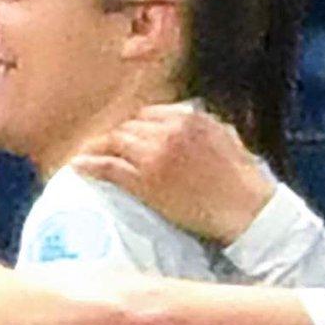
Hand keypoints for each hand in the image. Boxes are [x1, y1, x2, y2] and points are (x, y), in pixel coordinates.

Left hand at [72, 105, 275, 245]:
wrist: (247, 210)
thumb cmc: (243, 179)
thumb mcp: (226, 135)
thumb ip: (200, 123)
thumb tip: (184, 117)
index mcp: (188, 116)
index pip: (148, 114)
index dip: (134, 126)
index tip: (127, 137)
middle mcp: (168, 130)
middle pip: (128, 125)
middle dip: (115, 136)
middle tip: (102, 148)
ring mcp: (154, 155)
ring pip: (115, 142)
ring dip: (98, 147)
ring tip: (85, 154)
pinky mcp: (146, 181)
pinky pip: (108, 166)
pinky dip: (90, 164)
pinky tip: (77, 167)